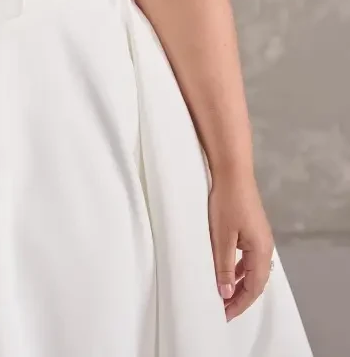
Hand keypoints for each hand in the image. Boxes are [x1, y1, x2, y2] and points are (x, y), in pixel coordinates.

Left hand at [207, 171, 274, 321]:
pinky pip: (249, 257)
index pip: (254, 287)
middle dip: (241, 297)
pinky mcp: (253, 229)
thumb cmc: (226, 203)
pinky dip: (239, 268)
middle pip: (256, 281)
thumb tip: (225, 292)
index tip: (224, 314)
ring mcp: (260, 237)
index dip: (240, 303)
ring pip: (252, 269)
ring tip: (224, 293)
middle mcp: (265, 247)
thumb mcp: (221, 237)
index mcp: (261, 251)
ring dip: (239, 283)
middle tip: (223, 308)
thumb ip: (224, 266)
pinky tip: (228, 270)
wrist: (232, 172)